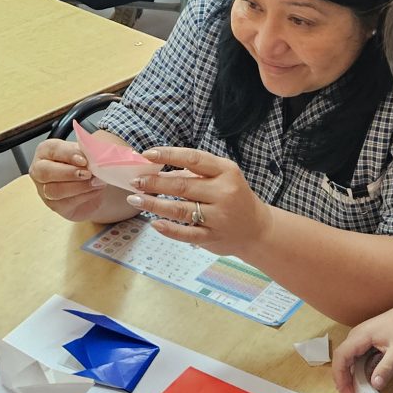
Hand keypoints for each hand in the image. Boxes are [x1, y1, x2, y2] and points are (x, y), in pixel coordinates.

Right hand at [29, 136, 113, 221]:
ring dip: (78, 186)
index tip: (84, 160)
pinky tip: (95, 190)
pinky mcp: (55, 206)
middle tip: (88, 173)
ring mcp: (45, 190)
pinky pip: (66, 203)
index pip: (52, 150)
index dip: (68, 155)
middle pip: (46, 172)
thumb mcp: (88, 153)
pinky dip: (84, 196)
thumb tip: (92, 154)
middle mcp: (40, 170)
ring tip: (95, 182)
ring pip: (55, 190)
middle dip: (69, 173)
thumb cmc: (89, 164)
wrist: (98, 186)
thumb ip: (86, 152)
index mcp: (46, 151)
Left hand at [128, 145, 271, 254]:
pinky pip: (187, 233)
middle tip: (135, 181)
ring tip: (135, 199)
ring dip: (154, 204)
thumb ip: (193, 174)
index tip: (147, 154)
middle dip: (154, 182)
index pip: (193, 158)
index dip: (168, 155)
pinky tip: (154, 223)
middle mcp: (224, 193)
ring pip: (180, 210)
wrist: (257, 229)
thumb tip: (157, 170)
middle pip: (183, 186)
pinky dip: (169, 229)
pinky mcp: (214, 237)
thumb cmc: (234, 197)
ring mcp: (219, 217)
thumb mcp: (221, 178)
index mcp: (226, 171)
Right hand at [333, 294, 392, 392]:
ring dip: (346, 376)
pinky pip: (352, 357)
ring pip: (345, 358)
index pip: (340, 357)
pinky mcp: (362, 340)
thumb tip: (375, 385)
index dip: (340, 377)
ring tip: (353, 392)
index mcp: (359, 336)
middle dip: (342, 380)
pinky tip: (359, 380)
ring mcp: (357, 337)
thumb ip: (387, 367)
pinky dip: (353, 370)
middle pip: (340, 359)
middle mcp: (354, 335)